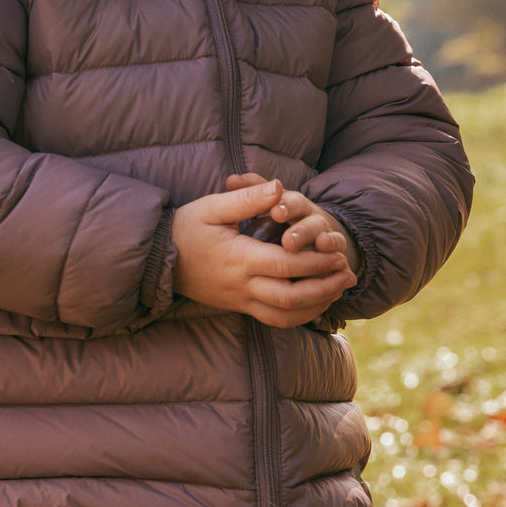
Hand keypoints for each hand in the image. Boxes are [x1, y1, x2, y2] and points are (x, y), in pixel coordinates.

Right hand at [171, 177, 356, 327]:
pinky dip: (300, 314)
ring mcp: (241, 300)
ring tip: (339, 289)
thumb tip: (279, 187)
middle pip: (291, 297)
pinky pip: (274, 319)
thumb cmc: (185, 228)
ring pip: (285, 315)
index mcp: (239, 259)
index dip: (316, 261)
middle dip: (325, 287)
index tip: (338, 252)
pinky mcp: (240, 307)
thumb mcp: (212, 207)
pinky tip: (315, 300)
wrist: (158, 259)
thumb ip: (247, 198)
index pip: (286, 265)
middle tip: (348, 273)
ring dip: (317, 305)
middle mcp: (242, 285)